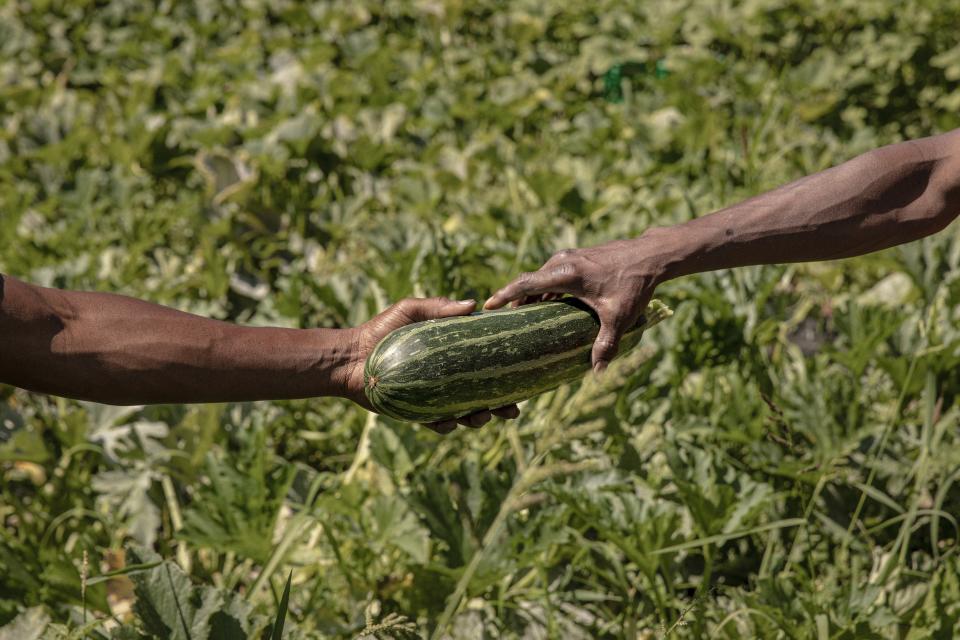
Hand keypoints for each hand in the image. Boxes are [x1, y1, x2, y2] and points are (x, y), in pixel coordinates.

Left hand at [344, 297, 519, 433]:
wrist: (349, 356)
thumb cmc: (380, 330)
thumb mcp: (410, 310)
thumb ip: (438, 306)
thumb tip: (473, 304)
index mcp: (452, 355)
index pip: (484, 364)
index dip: (504, 372)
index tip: (521, 376)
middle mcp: (447, 378)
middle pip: (483, 394)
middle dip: (501, 405)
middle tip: (511, 410)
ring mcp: (435, 397)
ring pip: (465, 414)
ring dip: (478, 418)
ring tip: (480, 416)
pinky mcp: (418, 413)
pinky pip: (438, 424)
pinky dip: (446, 425)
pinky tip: (448, 421)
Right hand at [484, 235, 667, 370]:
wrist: (651, 254)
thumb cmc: (634, 283)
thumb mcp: (619, 316)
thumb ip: (606, 344)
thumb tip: (597, 372)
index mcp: (566, 274)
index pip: (525, 283)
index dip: (504, 294)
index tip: (487, 306)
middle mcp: (562, 262)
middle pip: (530, 282)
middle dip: (516, 300)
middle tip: (505, 322)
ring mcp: (569, 257)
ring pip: (542, 278)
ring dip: (532, 295)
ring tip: (524, 316)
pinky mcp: (577, 258)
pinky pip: (552, 274)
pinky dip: (545, 289)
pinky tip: (548, 305)